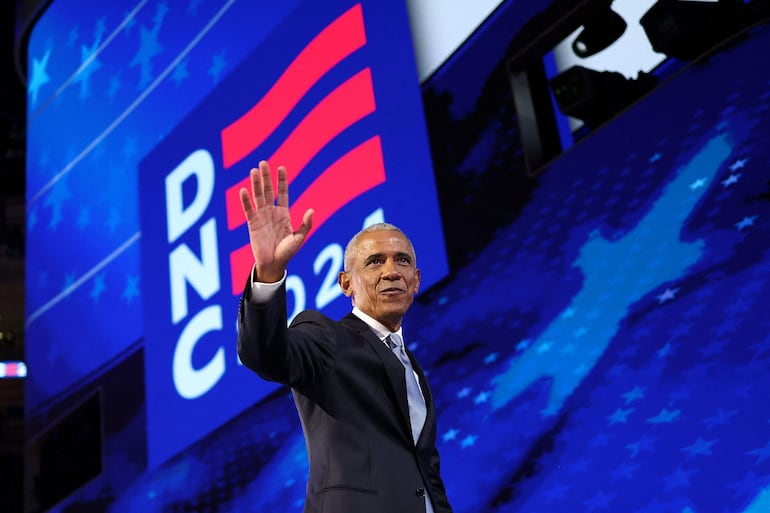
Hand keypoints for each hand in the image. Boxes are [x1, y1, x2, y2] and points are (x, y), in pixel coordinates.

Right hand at [239, 161, 312, 282]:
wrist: (273, 264)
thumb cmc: (287, 252)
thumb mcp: (299, 238)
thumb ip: (305, 224)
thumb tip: (312, 210)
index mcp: (284, 213)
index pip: (282, 192)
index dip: (281, 180)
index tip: (281, 167)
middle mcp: (271, 212)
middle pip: (268, 190)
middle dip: (266, 177)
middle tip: (263, 163)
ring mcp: (261, 217)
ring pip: (257, 196)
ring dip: (255, 184)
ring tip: (253, 171)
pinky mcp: (252, 224)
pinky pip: (248, 210)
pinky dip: (245, 200)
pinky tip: (244, 190)